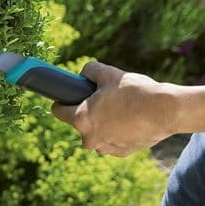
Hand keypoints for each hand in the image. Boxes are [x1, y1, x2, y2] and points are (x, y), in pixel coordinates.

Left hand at [52, 62, 175, 156]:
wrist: (165, 110)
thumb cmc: (133, 91)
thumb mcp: (106, 72)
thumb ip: (88, 71)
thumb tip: (82, 74)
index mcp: (82, 120)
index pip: (58, 111)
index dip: (60, 99)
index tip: (66, 94)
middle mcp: (91, 139)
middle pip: (79, 122)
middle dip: (86, 110)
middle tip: (100, 97)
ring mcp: (107, 148)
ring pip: (96, 133)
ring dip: (101, 122)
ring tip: (117, 107)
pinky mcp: (123, 153)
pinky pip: (111, 139)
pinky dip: (115, 130)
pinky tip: (127, 118)